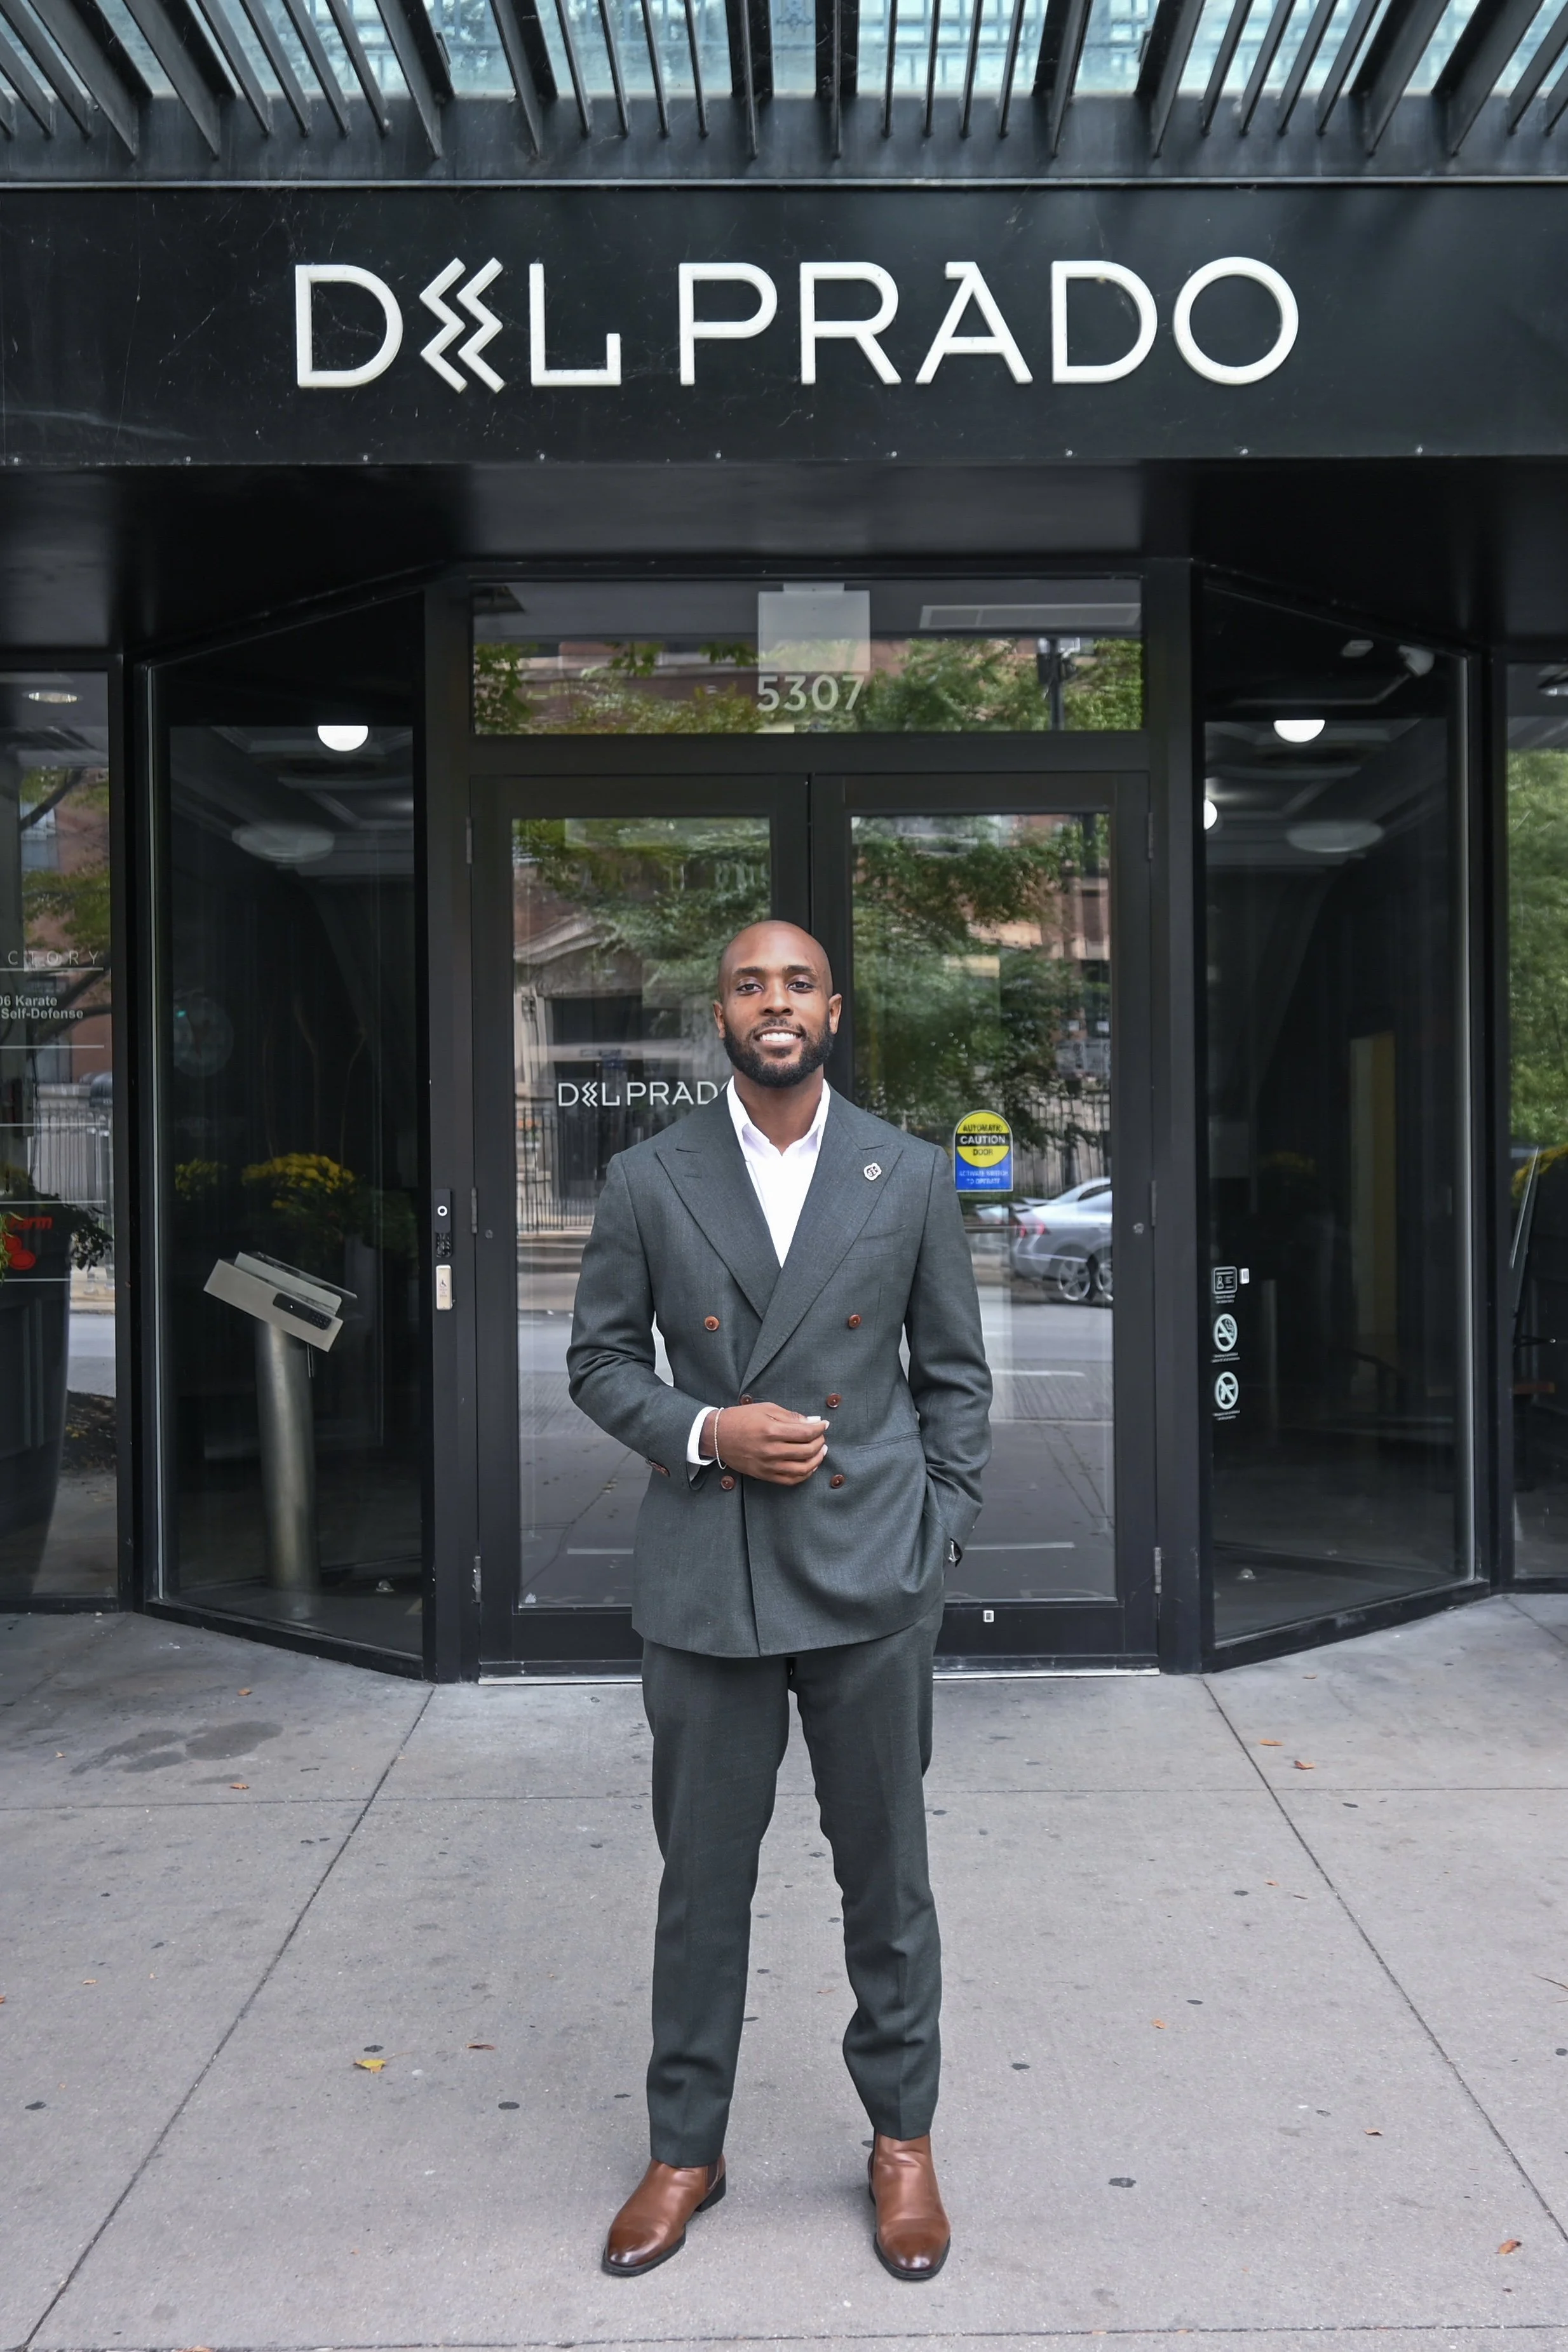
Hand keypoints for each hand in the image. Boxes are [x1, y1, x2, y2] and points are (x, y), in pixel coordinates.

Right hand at [708, 1403, 828, 1485]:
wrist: (718, 1435)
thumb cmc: (742, 1418)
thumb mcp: (766, 1408)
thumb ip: (791, 1416)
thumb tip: (813, 1422)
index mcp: (771, 1430)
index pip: (805, 1432)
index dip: (819, 1428)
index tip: (824, 1424)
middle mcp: (770, 1450)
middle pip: (807, 1450)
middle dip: (820, 1442)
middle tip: (821, 1436)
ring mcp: (767, 1465)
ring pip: (802, 1469)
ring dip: (816, 1460)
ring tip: (820, 1451)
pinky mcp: (764, 1475)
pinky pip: (790, 1480)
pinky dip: (805, 1474)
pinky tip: (809, 1465)